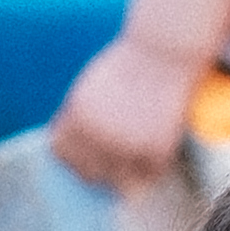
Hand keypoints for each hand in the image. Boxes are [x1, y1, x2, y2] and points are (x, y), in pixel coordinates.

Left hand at [51, 36, 202, 190]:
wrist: (168, 49)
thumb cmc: (131, 62)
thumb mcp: (91, 86)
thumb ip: (79, 118)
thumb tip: (77, 151)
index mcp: (76, 118)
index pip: (61, 153)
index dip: (74, 153)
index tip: (87, 151)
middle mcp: (98, 135)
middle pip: (90, 173)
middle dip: (102, 167)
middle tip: (118, 157)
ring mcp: (128, 145)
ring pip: (121, 181)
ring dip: (130, 171)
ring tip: (141, 155)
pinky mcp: (157, 149)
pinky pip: (152, 173)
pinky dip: (156, 165)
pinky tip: (161, 148)